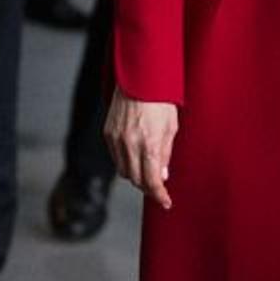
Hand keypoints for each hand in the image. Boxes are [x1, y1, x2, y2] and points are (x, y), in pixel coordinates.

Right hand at [103, 88, 178, 208]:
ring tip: (147, 170)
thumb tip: (162, 177)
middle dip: (148, 187)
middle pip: (136, 180)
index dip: (159, 195)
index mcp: (149, 144)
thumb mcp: (172, 127)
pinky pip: (115, 157)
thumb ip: (166, 154)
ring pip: (123, 171)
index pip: (152, 181)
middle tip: (158, 188)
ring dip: (136, 175)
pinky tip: (135, 156)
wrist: (139, 78)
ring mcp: (116, 139)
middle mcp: (130, 144)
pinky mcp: (107, 133)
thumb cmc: (160, 101)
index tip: (166, 202)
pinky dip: (125, 162)